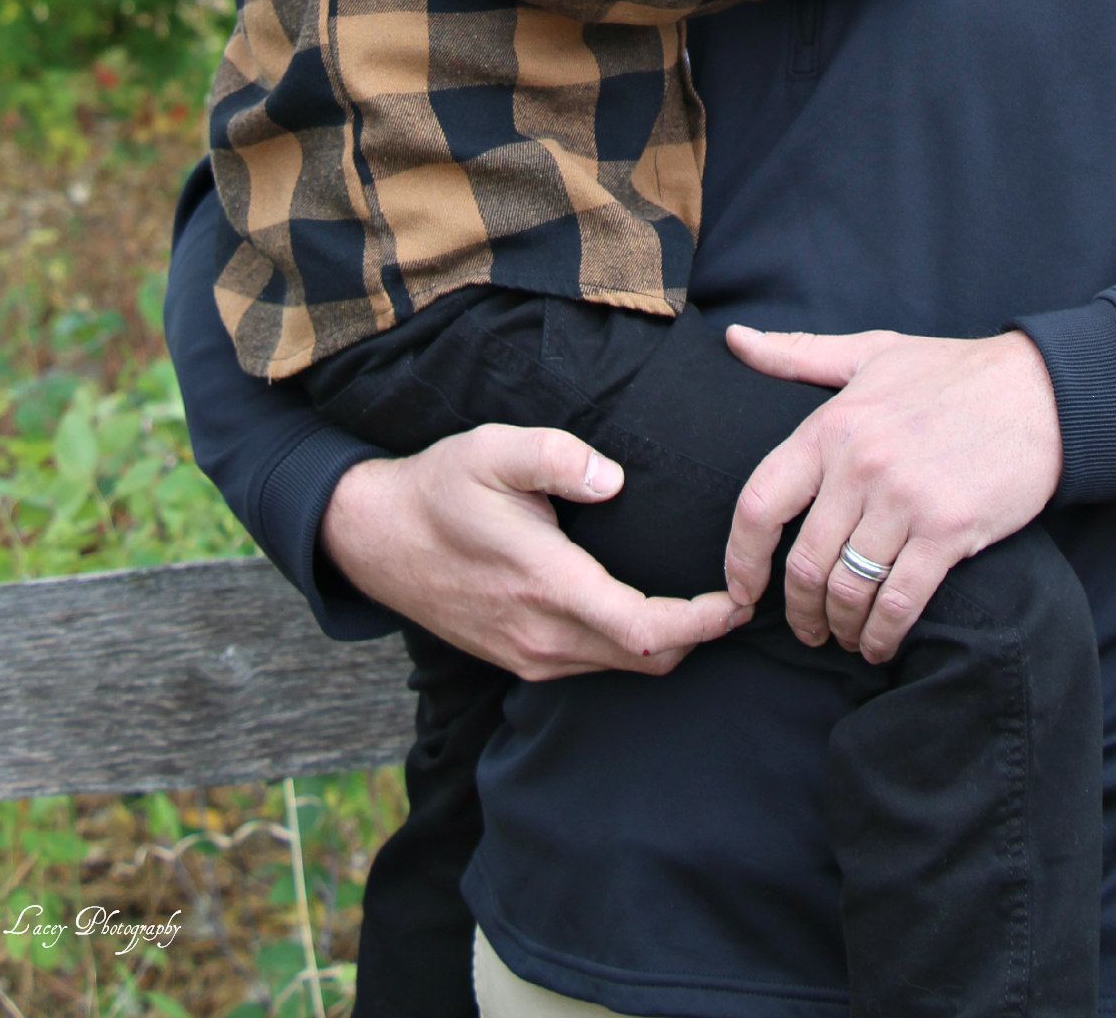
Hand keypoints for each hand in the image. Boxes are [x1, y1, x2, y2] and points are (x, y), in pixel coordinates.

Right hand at [319, 425, 750, 677]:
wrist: (374, 538)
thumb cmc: (439, 487)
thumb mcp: (490, 449)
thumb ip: (555, 456)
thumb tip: (613, 479)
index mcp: (545, 585)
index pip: (644, 628)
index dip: (702, 622)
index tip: (740, 597)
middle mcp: (541, 635)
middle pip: (645, 657)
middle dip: (699, 634)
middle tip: (740, 593)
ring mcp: (528, 655)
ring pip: (621, 666)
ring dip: (667, 642)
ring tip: (705, 601)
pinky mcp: (518, 659)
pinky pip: (593, 664)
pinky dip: (632, 645)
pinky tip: (646, 608)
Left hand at [720, 326, 1062, 664]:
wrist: (1041, 390)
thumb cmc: (952, 372)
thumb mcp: (871, 352)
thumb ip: (798, 353)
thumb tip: (734, 339)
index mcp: (832, 425)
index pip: (760, 503)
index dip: (740, 559)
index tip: (741, 590)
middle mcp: (860, 464)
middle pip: (804, 563)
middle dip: (798, 610)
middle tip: (805, 629)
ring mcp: (905, 500)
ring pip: (849, 589)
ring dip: (840, 627)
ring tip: (843, 637)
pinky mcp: (949, 530)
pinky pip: (899, 601)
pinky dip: (882, 635)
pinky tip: (880, 644)